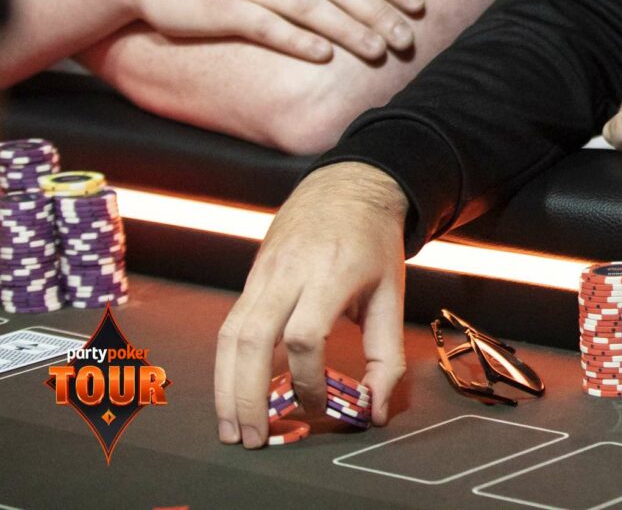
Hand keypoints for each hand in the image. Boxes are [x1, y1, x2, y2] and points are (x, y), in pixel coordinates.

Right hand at [214, 162, 408, 448]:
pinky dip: (225, 365)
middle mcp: (290, 271)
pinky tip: (230, 395)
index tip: (319, 407)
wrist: (347, 186)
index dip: (307, 380)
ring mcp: (264, 272)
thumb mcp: (392, 293)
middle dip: (247, 395)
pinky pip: (229, 325)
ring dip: (225, 387)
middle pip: (253, 339)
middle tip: (253, 438)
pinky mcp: (251, 277)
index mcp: (332, 272)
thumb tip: (375, 410)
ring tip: (231, 429)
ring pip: (230, 334)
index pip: (304, 335)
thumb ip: (387, 354)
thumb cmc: (374, 242)